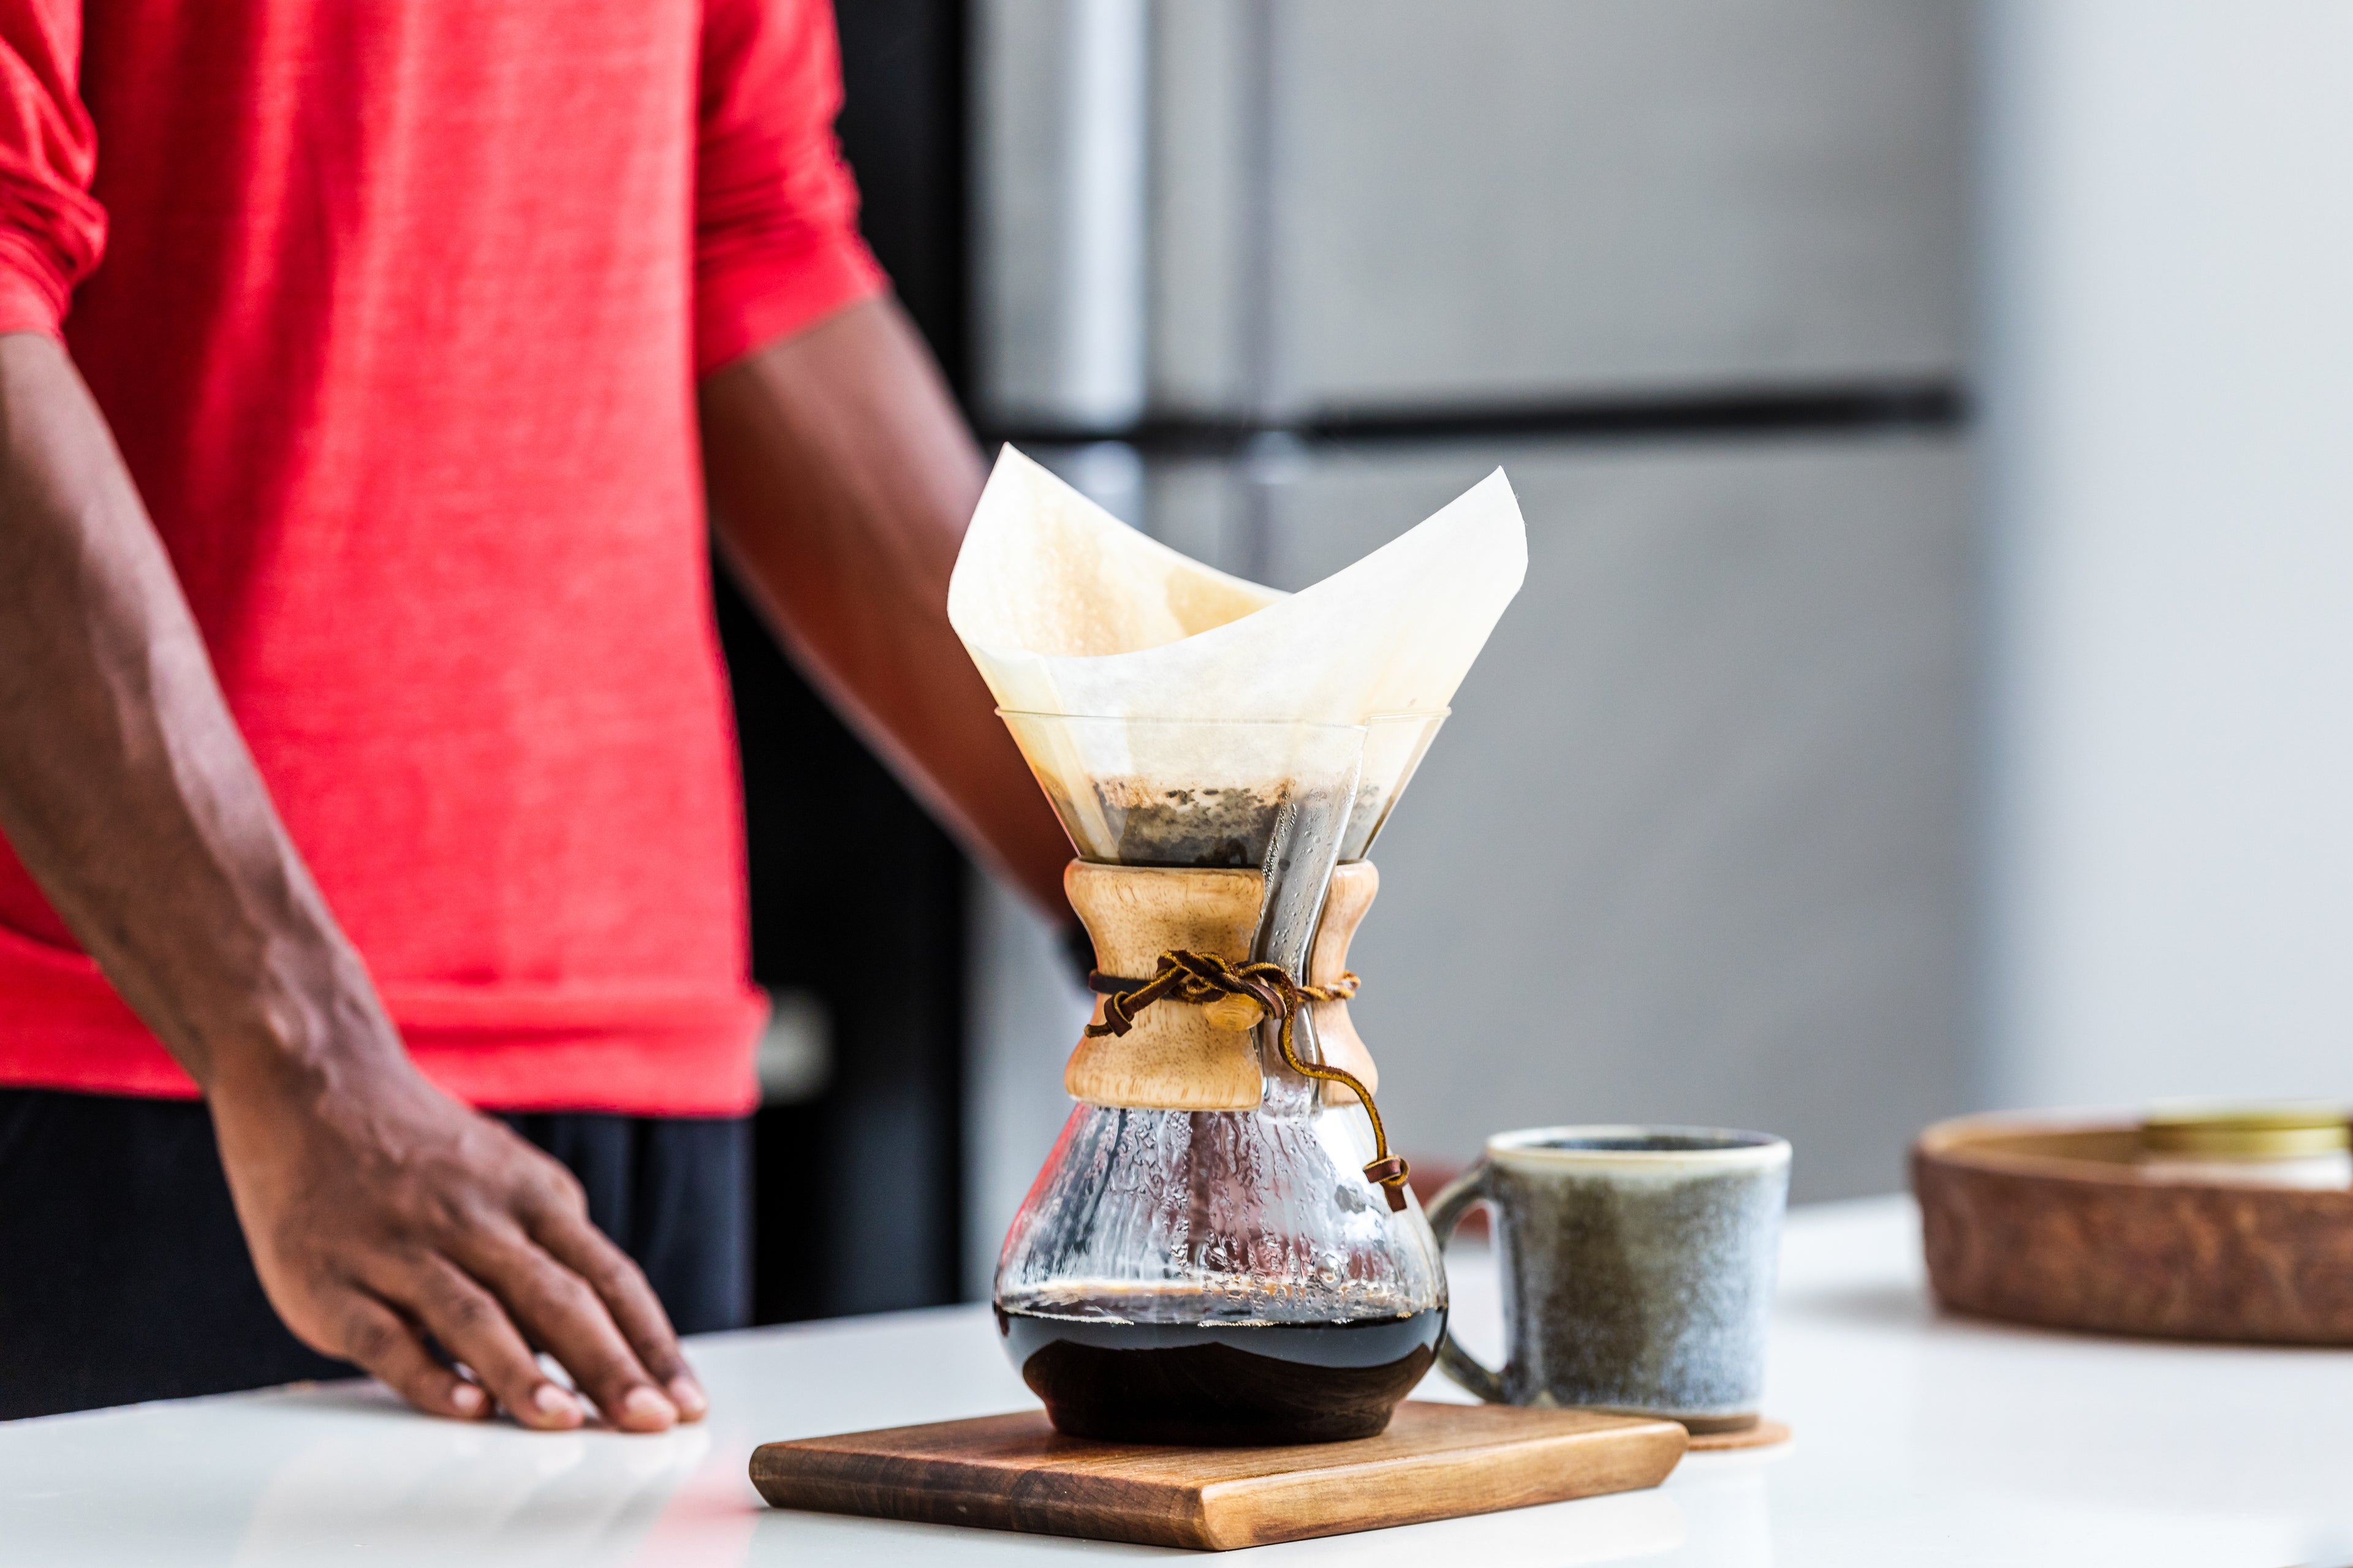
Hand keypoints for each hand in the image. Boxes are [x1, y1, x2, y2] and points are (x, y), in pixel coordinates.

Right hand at [208, 1050, 707, 1431]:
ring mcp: (402, 1250)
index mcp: (532, 1199)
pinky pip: (384, 1336)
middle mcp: (475, 1222)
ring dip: (523, 1372)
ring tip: (566, 1423)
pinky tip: (464, 1407)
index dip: (651, 1343)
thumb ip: (556, 1248)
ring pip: (475, 1315)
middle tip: (649, 1423)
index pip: (609, 1278)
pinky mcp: (331, 1282)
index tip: (687, 1404)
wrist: (316, 1092)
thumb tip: (611, 1333)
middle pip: (557, 1299)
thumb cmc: (427, 1158)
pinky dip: (426, 1374)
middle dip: (609, 1365)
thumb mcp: (512, 1179)